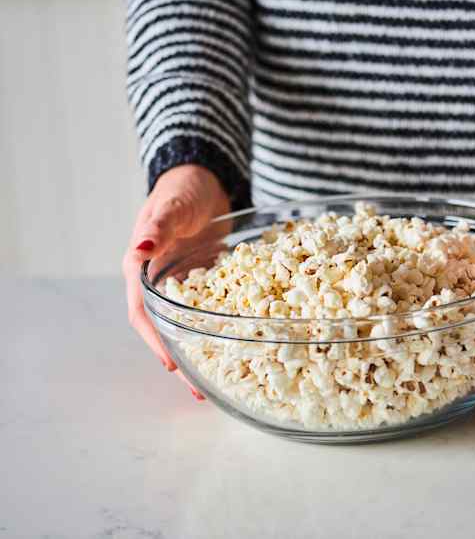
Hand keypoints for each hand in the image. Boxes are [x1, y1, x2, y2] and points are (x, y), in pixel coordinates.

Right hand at [122, 165, 230, 399]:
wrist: (203, 181)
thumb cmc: (181, 190)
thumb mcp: (171, 207)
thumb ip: (157, 227)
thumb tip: (140, 248)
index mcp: (142, 270)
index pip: (143, 314)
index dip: (155, 342)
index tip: (172, 366)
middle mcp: (160, 282)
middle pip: (164, 328)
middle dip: (180, 358)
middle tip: (200, 388)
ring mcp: (184, 284)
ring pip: (187, 324)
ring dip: (200, 348)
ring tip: (220, 377)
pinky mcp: (206, 281)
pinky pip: (210, 309)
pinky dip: (219, 327)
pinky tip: (238, 343)